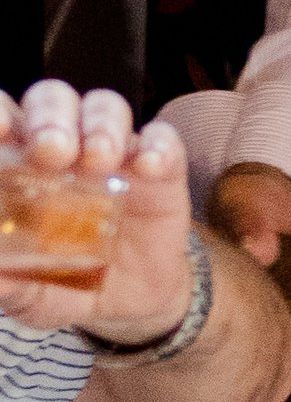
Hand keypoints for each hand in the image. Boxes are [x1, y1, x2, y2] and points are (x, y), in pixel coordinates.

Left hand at [0, 82, 194, 340]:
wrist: (138, 302)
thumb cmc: (72, 284)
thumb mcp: (39, 300)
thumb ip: (16, 293)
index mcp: (21, 168)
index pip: (6, 120)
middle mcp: (66, 148)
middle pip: (53, 100)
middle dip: (51, 117)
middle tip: (52, 152)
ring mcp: (116, 153)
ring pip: (105, 107)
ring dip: (101, 125)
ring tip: (101, 160)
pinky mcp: (161, 167)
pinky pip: (163, 139)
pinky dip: (157, 146)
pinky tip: (148, 167)